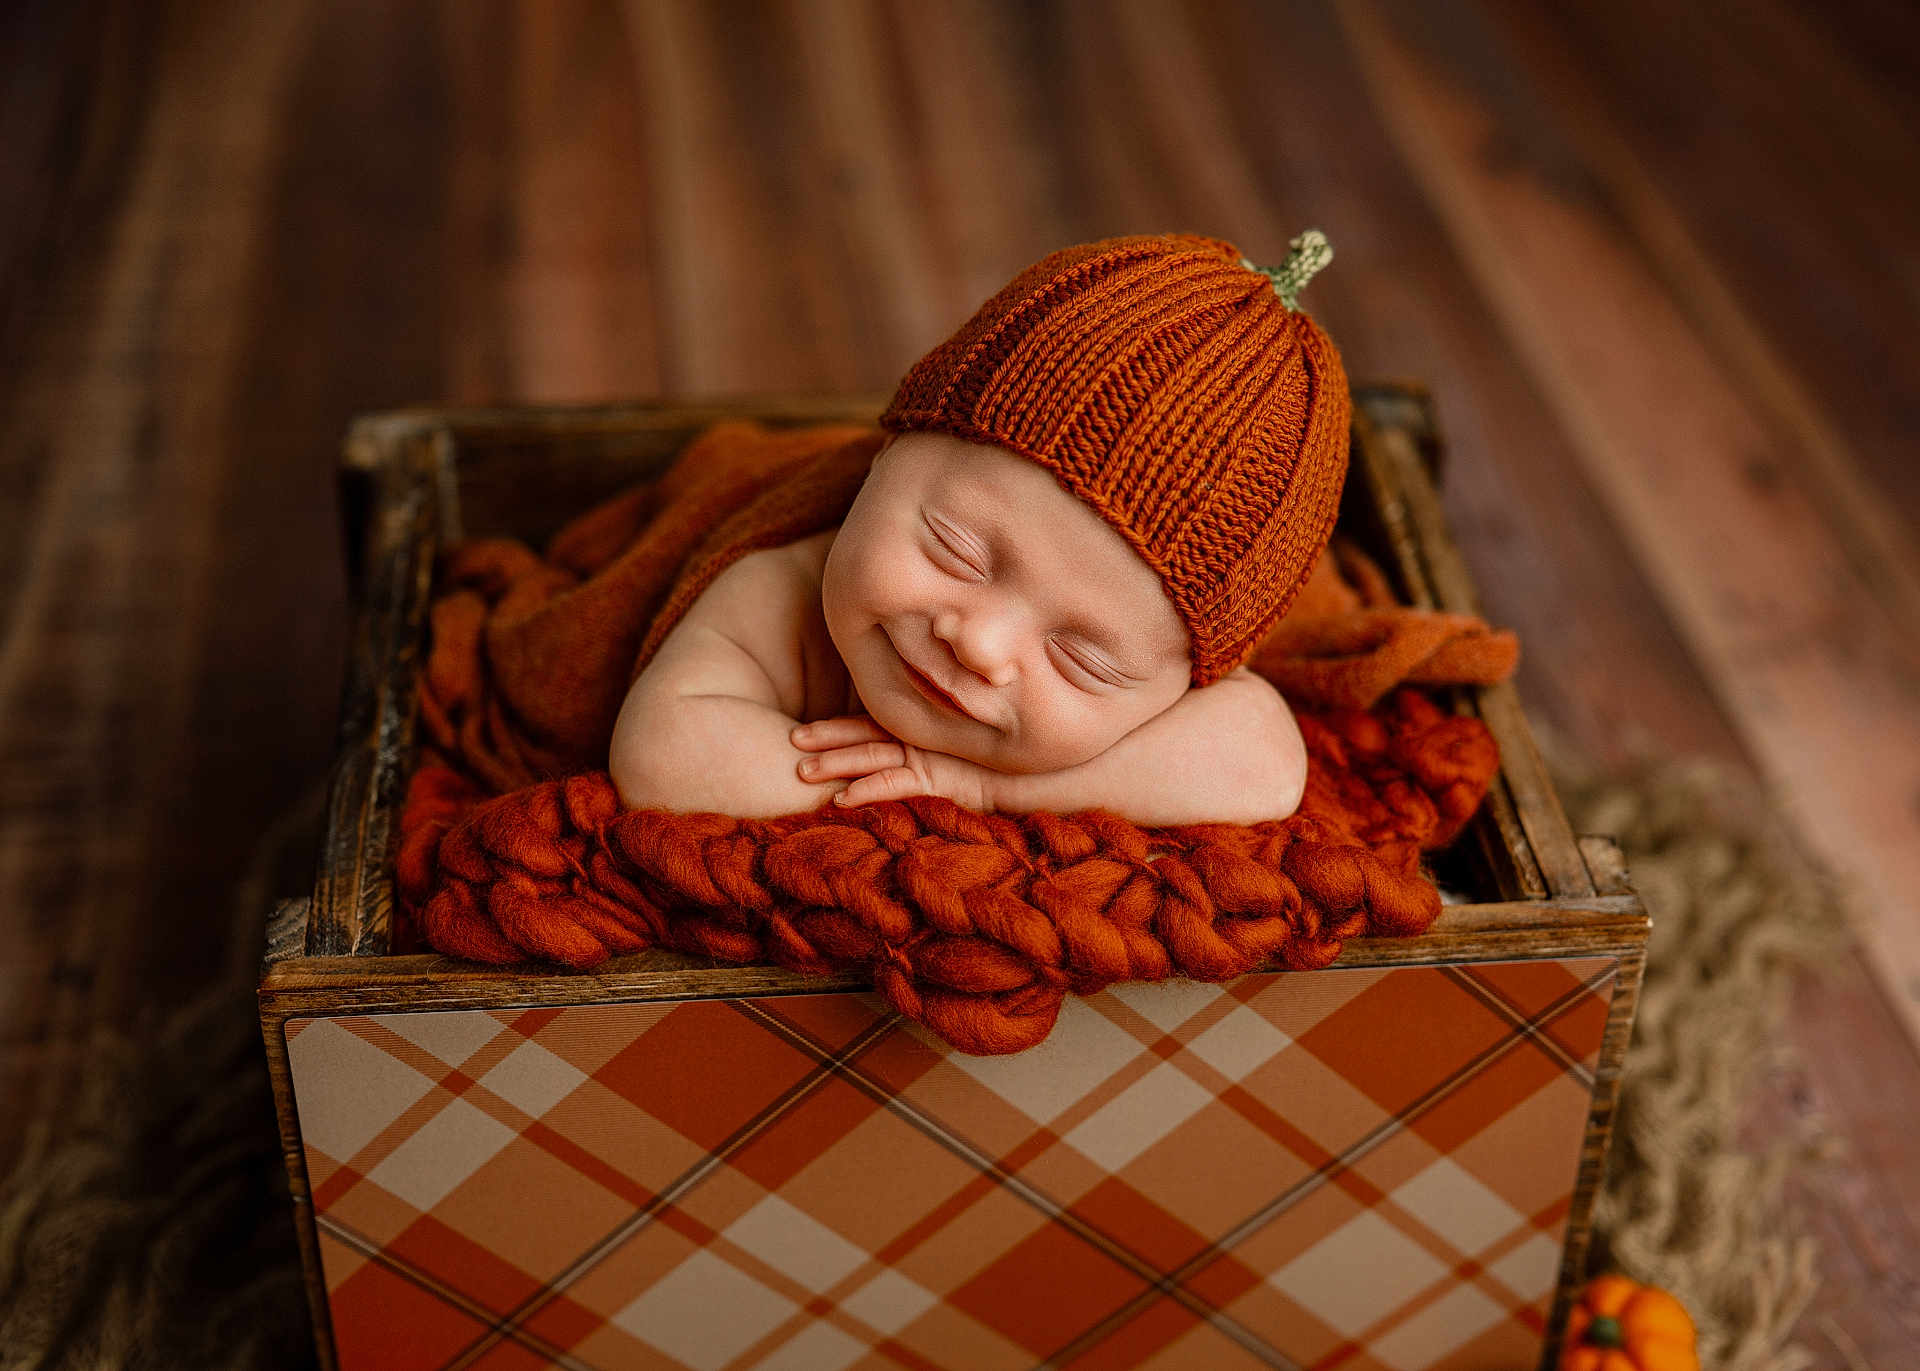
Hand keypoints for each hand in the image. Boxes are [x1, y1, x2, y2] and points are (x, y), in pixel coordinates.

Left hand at [790, 715, 995, 810]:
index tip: (801, 732)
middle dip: (825, 738)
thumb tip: (901, 758)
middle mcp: (919, 740)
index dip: (835, 728)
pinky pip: (895, 784)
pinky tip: (840, 800)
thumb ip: (935, 749)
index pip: (870, 726)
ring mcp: (928, 757)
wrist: (1039, 772)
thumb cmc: (1003, 764)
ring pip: (871, 757)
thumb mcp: (960, 753)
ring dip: (836, 763)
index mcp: (920, 732)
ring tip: (802, 771)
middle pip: (863, 735)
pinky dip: (866, 790)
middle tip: (791, 740)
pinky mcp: (938, 779)